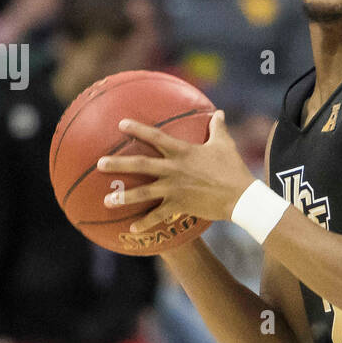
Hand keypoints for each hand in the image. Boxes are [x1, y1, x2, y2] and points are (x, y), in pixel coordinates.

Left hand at [98, 110, 254, 230]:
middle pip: (141, 165)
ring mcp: (175, 189)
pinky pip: (158, 216)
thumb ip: (218, 127)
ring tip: (107, 200)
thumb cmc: (233, 168)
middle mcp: (174, 170)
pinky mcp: (180, 206)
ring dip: (124, 197)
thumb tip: (218, 112)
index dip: (138, 129)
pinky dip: (145, 223)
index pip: (156, 137)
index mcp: (183, 152)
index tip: (120, 124)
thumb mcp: (225, 144)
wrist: (241, 197)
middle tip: (99, 163)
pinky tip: (132, 229)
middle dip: (119, 163)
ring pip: (144, 193)